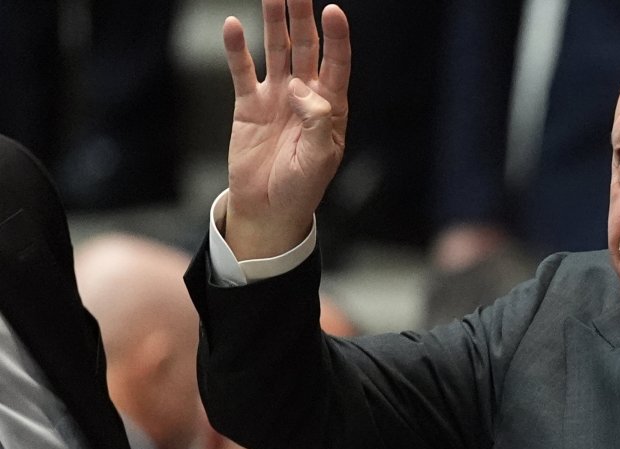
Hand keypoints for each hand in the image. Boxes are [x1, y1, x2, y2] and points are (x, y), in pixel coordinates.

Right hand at [221, 0, 349, 258]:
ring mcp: (276, 96)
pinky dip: (237, 49)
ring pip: (276, 50)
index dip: (336, 38)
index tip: (333, 11)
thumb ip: (315, 121)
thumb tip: (300, 87)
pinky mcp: (249, 104)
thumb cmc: (301, 188)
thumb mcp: (318, 159)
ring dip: (274, 22)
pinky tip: (233, 25)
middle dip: (302, 17)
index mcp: (330, 107)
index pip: (336, 63)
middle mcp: (305, 95)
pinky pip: (243, 70)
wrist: (269, 208)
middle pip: (305, 47)